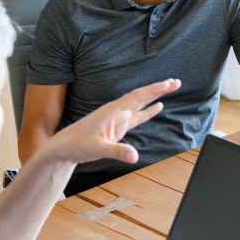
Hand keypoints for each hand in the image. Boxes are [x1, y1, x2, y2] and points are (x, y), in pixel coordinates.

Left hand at [48, 78, 180, 164]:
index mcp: (112, 111)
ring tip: (170, 88)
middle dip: (159, 89)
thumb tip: (135, 156)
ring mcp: (117, 118)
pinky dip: (148, 111)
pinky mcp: (118, 127)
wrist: (63, 148)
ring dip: (155, 96)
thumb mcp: (97, 149)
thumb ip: (117, 152)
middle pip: (141, 96)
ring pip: (140, 104)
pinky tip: (158, 107)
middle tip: (176, 82)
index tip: (168, 83)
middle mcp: (116, 111)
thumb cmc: (76, 145)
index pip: (136, 97)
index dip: (153, 90)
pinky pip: (137, 116)